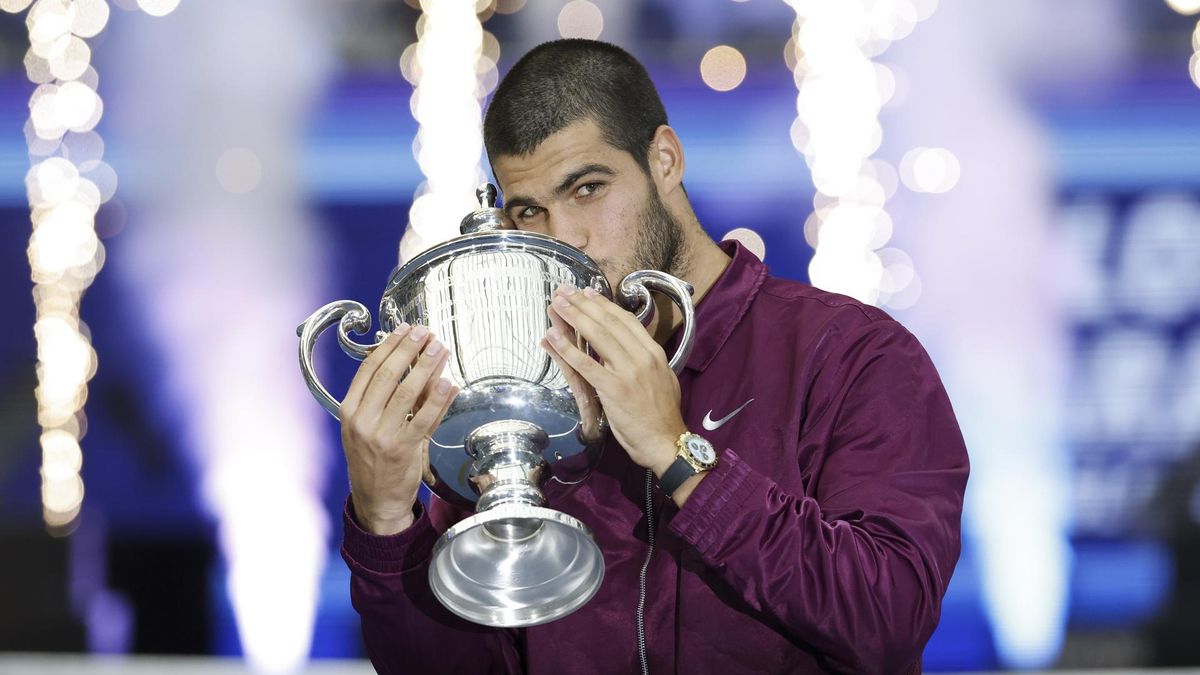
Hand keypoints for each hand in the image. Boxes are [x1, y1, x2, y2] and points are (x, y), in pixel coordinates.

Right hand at [340, 323, 459, 534]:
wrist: (376, 502)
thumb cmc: (374, 460)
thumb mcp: (370, 427)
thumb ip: (390, 398)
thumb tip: (416, 365)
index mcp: (349, 411)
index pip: (369, 369)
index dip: (389, 346)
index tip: (405, 330)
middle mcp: (361, 421)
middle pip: (387, 375)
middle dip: (409, 349)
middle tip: (425, 333)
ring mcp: (380, 436)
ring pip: (406, 393)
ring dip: (426, 367)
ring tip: (439, 349)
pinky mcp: (401, 449)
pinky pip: (423, 419)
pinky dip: (437, 399)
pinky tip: (448, 383)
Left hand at [541, 286, 686, 473]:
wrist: (666, 442)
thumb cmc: (662, 415)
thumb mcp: (662, 378)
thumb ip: (645, 361)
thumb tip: (629, 347)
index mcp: (654, 353)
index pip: (626, 320)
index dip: (604, 304)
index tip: (588, 293)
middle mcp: (642, 356)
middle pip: (608, 322)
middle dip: (584, 304)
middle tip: (565, 291)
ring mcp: (627, 371)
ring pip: (597, 336)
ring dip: (573, 317)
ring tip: (556, 304)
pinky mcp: (612, 389)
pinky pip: (585, 365)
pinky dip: (566, 349)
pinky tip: (552, 337)